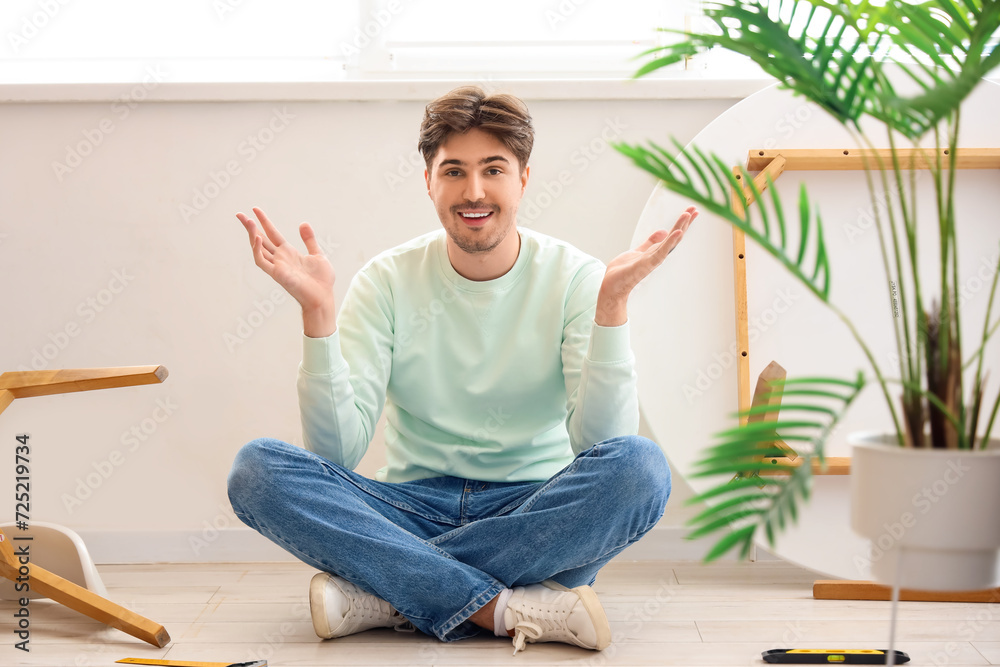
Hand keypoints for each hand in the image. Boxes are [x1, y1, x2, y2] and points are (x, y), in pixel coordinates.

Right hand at [237, 207, 336, 336]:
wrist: (323, 297)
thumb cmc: (321, 281)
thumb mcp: (317, 254)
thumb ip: (309, 240)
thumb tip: (303, 223)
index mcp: (288, 253)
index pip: (272, 234)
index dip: (264, 221)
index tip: (255, 209)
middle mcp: (280, 258)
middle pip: (261, 240)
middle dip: (250, 227)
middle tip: (239, 214)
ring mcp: (277, 266)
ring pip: (258, 248)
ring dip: (252, 235)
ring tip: (247, 221)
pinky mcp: (277, 274)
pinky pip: (262, 261)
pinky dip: (257, 250)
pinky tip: (257, 238)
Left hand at [595, 206, 697, 326]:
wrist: (612, 287)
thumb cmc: (623, 272)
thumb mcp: (638, 251)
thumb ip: (650, 242)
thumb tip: (663, 231)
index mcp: (655, 251)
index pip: (672, 235)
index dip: (682, 223)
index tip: (692, 211)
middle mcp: (657, 255)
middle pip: (675, 236)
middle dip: (685, 222)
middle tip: (695, 208)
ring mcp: (653, 260)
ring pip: (670, 241)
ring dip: (680, 227)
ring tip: (688, 214)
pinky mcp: (647, 264)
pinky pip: (661, 251)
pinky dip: (670, 242)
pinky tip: (678, 232)